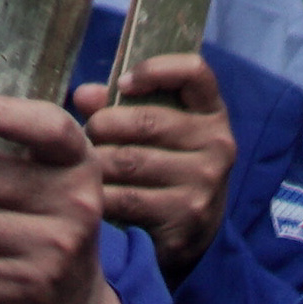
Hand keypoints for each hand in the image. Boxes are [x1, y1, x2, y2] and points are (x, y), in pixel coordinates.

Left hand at [74, 52, 236, 285]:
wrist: (192, 233)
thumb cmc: (161, 167)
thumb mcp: (151, 131)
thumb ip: (117, 105)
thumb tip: (85, 95)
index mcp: (211, 114)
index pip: (194, 71)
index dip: (154, 69)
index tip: (123, 84)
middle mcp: (217, 145)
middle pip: (145, 121)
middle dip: (101, 126)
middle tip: (88, 137)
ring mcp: (205, 183)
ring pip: (127, 161)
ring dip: (95, 163)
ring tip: (86, 166)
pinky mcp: (185, 217)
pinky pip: (123, 198)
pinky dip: (98, 195)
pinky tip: (91, 194)